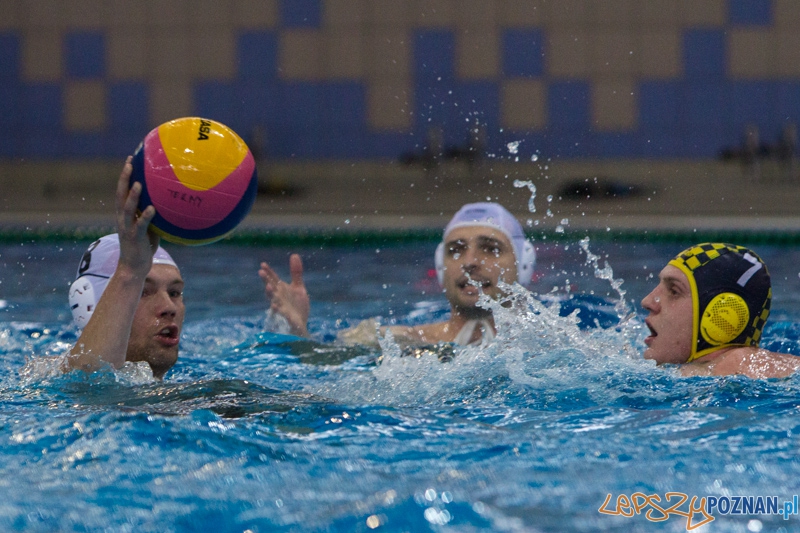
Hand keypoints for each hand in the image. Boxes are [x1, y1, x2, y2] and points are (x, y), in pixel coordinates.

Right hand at [115, 155, 157, 276]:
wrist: (133, 267)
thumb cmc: (143, 246)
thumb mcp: (148, 227)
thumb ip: (153, 215)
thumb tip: (168, 202)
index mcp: (124, 214)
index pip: (122, 191)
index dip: (125, 176)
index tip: (130, 160)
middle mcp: (123, 218)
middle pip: (120, 194)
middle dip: (124, 179)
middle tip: (130, 164)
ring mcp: (127, 228)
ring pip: (127, 208)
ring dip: (133, 195)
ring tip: (139, 183)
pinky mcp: (135, 238)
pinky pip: (140, 225)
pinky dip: (146, 216)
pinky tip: (152, 208)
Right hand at [259, 254, 309, 336]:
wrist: (301, 324)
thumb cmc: (297, 306)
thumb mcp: (298, 287)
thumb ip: (296, 273)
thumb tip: (294, 254)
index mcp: (281, 291)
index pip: (273, 280)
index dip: (268, 272)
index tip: (262, 264)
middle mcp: (279, 298)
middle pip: (272, 289)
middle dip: (266, 281)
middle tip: (260, 272)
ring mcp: (283, 308)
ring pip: (275, 301)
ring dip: (271, 294)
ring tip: (268, 287)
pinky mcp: (288, 318)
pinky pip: (283, 314)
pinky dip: (278, 310)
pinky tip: (275, 306)